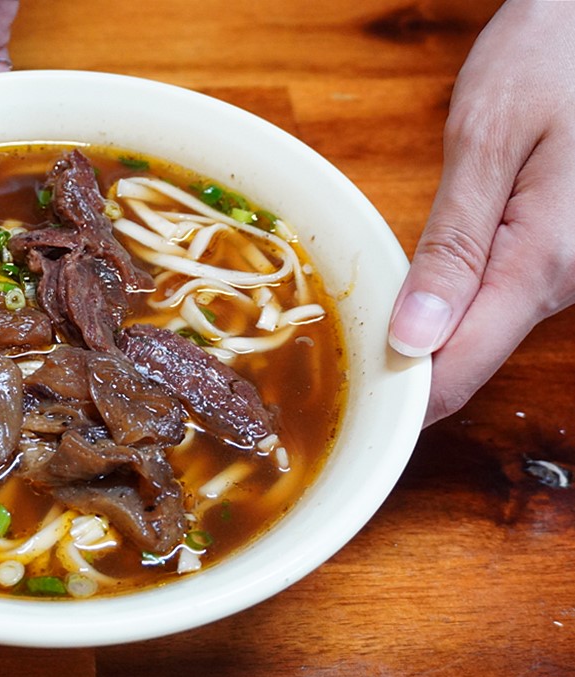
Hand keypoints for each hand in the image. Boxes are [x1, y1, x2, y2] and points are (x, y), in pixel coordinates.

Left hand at [388, 0, 574, 425]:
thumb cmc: (553, 57)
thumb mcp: (489, 142)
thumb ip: (456, 245)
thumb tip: (416, 337)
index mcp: (545, 261)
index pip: (463, 368)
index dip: (403, 402)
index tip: (348, 413)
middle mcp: (566, 280)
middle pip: (472, 357)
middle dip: (405, 371)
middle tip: (331, 374)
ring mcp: (568, 268)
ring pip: (483, 330)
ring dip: (423, 339)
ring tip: (358, 342)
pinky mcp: (560, 250)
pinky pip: (497, 297)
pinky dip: (448, 305)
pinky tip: (411, 300)